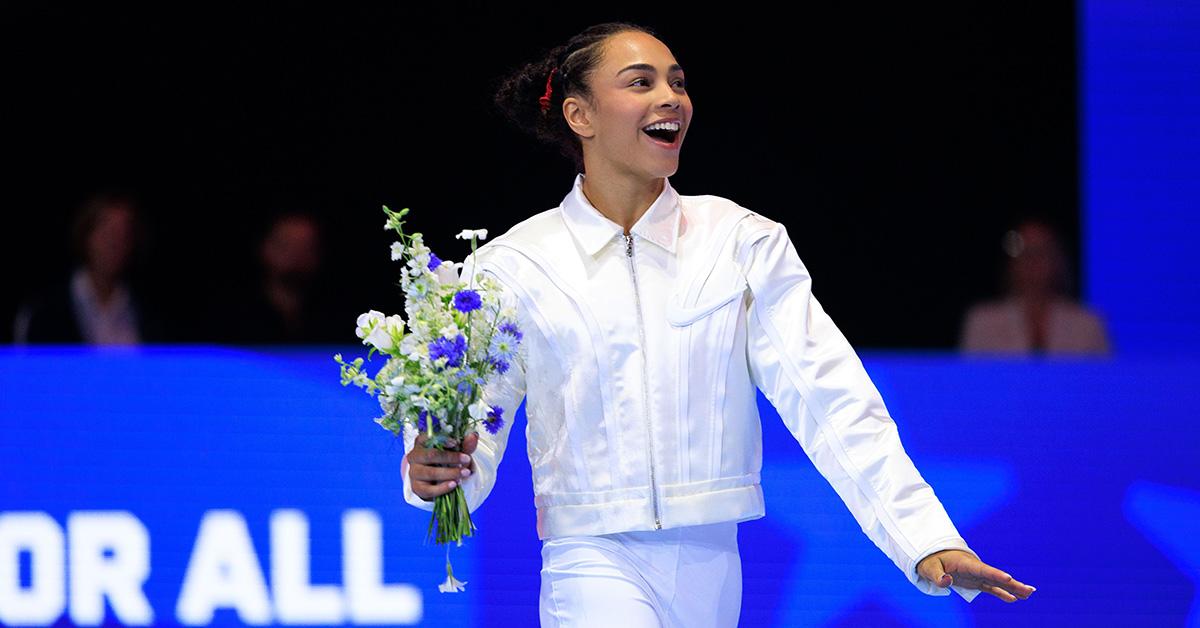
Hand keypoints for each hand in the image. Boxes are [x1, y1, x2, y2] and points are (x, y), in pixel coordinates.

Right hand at [405, 432, 478, 501]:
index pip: (426, 438)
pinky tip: (454, 484)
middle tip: (467, 459)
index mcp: (422, 442)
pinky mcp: (417, 488)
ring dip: (450, 473)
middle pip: (431, 455)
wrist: (439, 481)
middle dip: (450, 457)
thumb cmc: (447, 461)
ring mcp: (414, 472)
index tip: (455, 443)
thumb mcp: (457, 451)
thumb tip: (473, 435)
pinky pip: (429, 489)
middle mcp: (414, 456)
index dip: (441, 440)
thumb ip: (465, 444)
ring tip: (464, 473)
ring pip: (431, 473)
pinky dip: (443, 487)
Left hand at [917, 549, 1035, 602]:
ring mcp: (977, 575)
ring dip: (1013, 588)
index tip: (1008, 578)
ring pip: (998, 582)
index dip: (995, 574)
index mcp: (966, 564)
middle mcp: (975, 569)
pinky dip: (1002, 593)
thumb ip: (938, 576)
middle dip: (1012, 584)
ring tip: (1029, 593)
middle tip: (1029, 590)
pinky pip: (991, 588)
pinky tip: (1014, 598)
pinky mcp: (976, 581)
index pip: (983, 570)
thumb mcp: (930, 568)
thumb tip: (947, 582)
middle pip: (996, 577)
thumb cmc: (931, 561)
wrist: (933, 557)